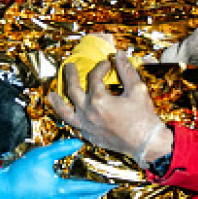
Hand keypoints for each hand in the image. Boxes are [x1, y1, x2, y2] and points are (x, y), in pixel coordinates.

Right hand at [0, 139, 108, 198]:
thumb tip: (79, 143)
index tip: (113, 182)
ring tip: (97, 193)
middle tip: (110, 187)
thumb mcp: (40, 156)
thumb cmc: (20, 172)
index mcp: (60, 189)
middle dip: (99, 193)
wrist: (1, 192)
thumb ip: (61, 148)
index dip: (102, 185)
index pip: (88, 188)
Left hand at [48, 51, 172, 164]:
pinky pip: (74, 125)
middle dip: (71, 75)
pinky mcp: (89, 136)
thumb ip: (127, 70)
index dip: (100, 67)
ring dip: (57, 102)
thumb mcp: (137, 90)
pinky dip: (69, 118)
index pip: (94, 77)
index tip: (107, 64)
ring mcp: (86, 126)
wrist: (146, 143)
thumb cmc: (143, 117)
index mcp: (99, 99)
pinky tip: (69, 113)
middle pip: (73, 90)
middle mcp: (88, 112)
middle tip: (69, 67)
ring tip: (51, 94)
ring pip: (65, 112)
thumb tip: (120, 55)